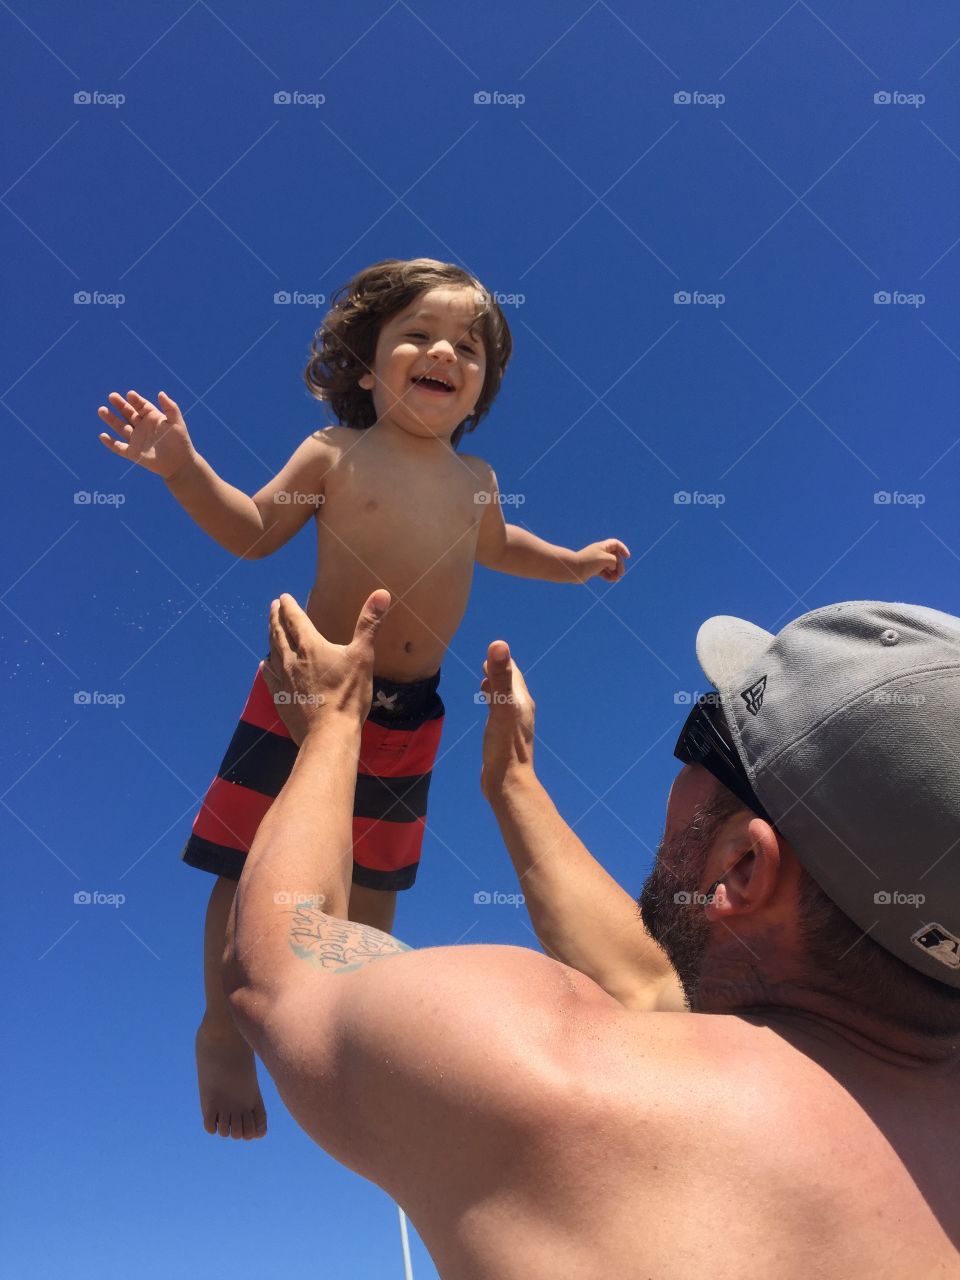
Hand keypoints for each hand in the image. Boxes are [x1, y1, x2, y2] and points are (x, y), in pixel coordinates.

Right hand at [97, 389, 195, 479]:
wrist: (179, 464)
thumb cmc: (180, 442)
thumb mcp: (177, 422)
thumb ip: (170, 407)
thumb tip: (160, 393)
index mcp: (153, 418)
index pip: (141, 406)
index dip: (135, 400)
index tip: (130, 394)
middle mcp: (143, 427)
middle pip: (128, 413)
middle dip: (120, 405)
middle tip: (112, 396)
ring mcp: (137, 440)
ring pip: (120, 427)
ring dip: (111, 419)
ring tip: (102, 410)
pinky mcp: (133, 453)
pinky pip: (118, 447)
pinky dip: (110, 443)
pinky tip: (102, 435)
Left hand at [259, 590, 389, 744]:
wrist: (328, 733)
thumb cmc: (347, 694)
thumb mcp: (362, 656)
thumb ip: (369, 624)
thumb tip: (381, 593)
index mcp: (310, 646)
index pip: (295, 619)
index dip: (289, 606)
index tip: (283, 597)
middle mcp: (291, 659)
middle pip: (279, 633)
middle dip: (275, 617)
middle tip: (273, 606)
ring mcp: (283, 679)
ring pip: (272, 652)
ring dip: (270, 637)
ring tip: (269, 629)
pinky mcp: (280, 698)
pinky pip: (270, 676)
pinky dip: (267, 666)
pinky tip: (265, 664)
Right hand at [479, 640, 534, 801]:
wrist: (508, 783)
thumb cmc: (505, 745)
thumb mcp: (500, 707)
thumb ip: (500, 677)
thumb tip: (499, 644)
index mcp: (522, 700)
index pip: (513, 672)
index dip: (501, 662)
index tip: (491, 653)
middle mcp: (521, 711)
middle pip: (511, 685)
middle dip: (499, 673)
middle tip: (486, 665)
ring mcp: (514, 726)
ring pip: (506, 700)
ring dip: (496, 690)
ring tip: (485, 685)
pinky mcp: (505, 738)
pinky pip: (500, 715)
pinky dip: (493, 706)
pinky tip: (488, 713)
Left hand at [574, 538, 629, 582]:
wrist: (574, 569)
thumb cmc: (589, 562)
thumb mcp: (607, 559)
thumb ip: (614, 561)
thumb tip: (613, 568)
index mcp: (602, 547)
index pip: (615, 544)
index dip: (623, 549)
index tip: (627, 557)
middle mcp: (600, 553)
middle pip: (615, 557)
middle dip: (619, 565)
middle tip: (621, 573)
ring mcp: (597, 561)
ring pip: (610, 566)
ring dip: (615, 572)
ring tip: (616, 579)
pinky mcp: (593, 570)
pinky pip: (604, 572)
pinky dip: (609, 576)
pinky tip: (611, 580)